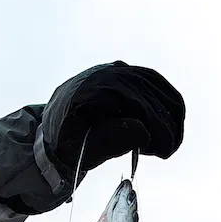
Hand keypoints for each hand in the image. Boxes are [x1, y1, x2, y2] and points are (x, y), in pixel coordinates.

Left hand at [0, 62, 184, 214]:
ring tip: (170, 142)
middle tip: (169, 151)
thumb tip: (142, 131)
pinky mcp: (123, 72)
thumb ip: (109, 141)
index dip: (155, 124)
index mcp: (88, 89)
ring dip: (170, 113)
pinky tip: (169, 125)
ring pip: (155, 85)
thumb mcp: (81, 151)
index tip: (163, 151)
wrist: (50, 132)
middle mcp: (102, 73)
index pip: (133, 100)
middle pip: (148, 91)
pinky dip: (166, 102)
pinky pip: (153, 82)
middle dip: (165, 123)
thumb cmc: (63, 145)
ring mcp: (113, 69)